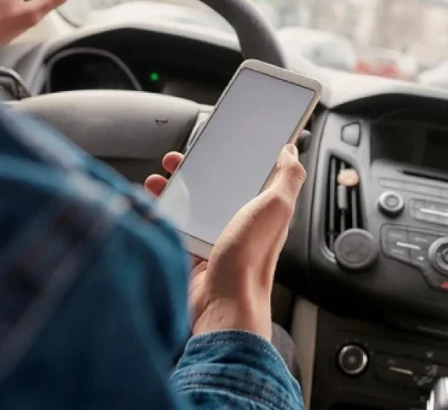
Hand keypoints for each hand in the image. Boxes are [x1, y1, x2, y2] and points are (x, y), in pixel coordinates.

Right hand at [144, 146, 305, 340]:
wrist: (222, 305)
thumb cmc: (250, 260)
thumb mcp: (276, 207)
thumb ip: (287, 178)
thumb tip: (292, 153)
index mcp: (264, 211)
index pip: (250, 175)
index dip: (236, 158)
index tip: (219, 142)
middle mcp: (241, 224)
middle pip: (217, 189)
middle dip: (197, 171)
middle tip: (179, 160)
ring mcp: (216, 240)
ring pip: (193, 206)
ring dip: (176, 190)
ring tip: (161, 178)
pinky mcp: (193, 255)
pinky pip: (177, 229)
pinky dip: (164, 214)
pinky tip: (155, 204)